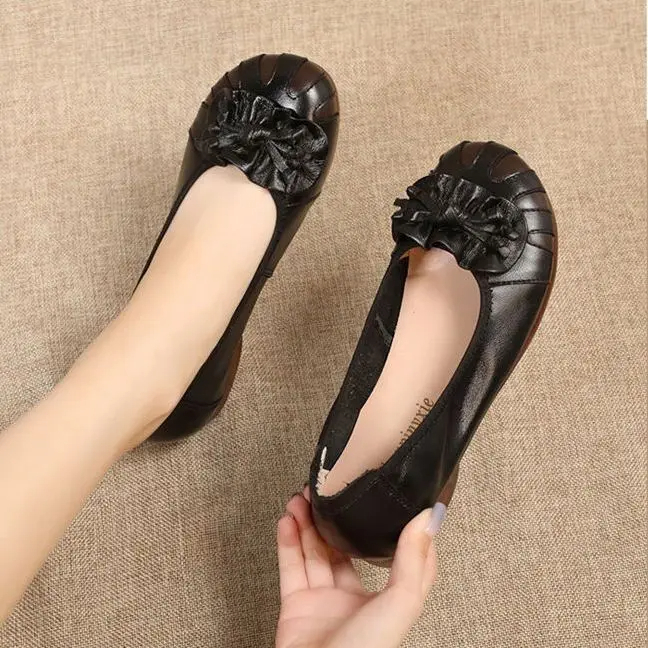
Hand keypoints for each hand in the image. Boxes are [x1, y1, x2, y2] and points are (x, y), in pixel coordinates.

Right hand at [275, 484, 451, 647]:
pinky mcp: (296, 607)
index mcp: (385, 601)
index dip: (389, 529)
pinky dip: (287, 542)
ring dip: (306, 524)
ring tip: (300, 498)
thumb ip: (413, 560)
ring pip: (314, 553)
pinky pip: (291, 567)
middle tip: (324, 491)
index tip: (387, 499)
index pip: (393, 557)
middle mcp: (354, 599)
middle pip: (343, 548)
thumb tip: (429, 518)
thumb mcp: (399, 604)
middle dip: (333, 520)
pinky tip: (287, 520)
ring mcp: (324, 602)